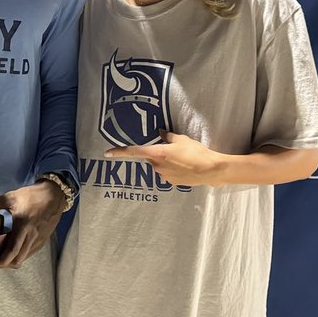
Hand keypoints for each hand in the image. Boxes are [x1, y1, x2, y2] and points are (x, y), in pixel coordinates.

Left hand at [0, 180, 65, 268]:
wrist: (54, 195)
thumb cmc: (33, 196)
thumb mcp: (13, 197)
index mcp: (23, 226)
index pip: (13, 250)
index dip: (2, 261)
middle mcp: (32, 236)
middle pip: (19, 259)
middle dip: (6, 265)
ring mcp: (39, 239)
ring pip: (25, 257)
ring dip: (14, 261)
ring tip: (4, 257)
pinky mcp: (43, 239)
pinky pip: (31, 252)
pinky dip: (22, 255)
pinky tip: (15, 250)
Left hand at [104, 132, 222, 186]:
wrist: (211, 170)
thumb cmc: (196, 152)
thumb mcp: (182, 139)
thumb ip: (168, 137)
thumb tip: (161, 133)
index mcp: (157, 154)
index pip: (134, 152)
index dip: (119, 152)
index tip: (107, 153)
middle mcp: (157, 166)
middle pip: (151, 158)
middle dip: (158, 153)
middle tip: (174, 149)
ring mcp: (164, 176)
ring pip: (159, 166)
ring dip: (166, 161)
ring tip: (184, 158)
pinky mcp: (172, 183)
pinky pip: (167, 173)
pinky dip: (173, 169)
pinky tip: (185, 166)